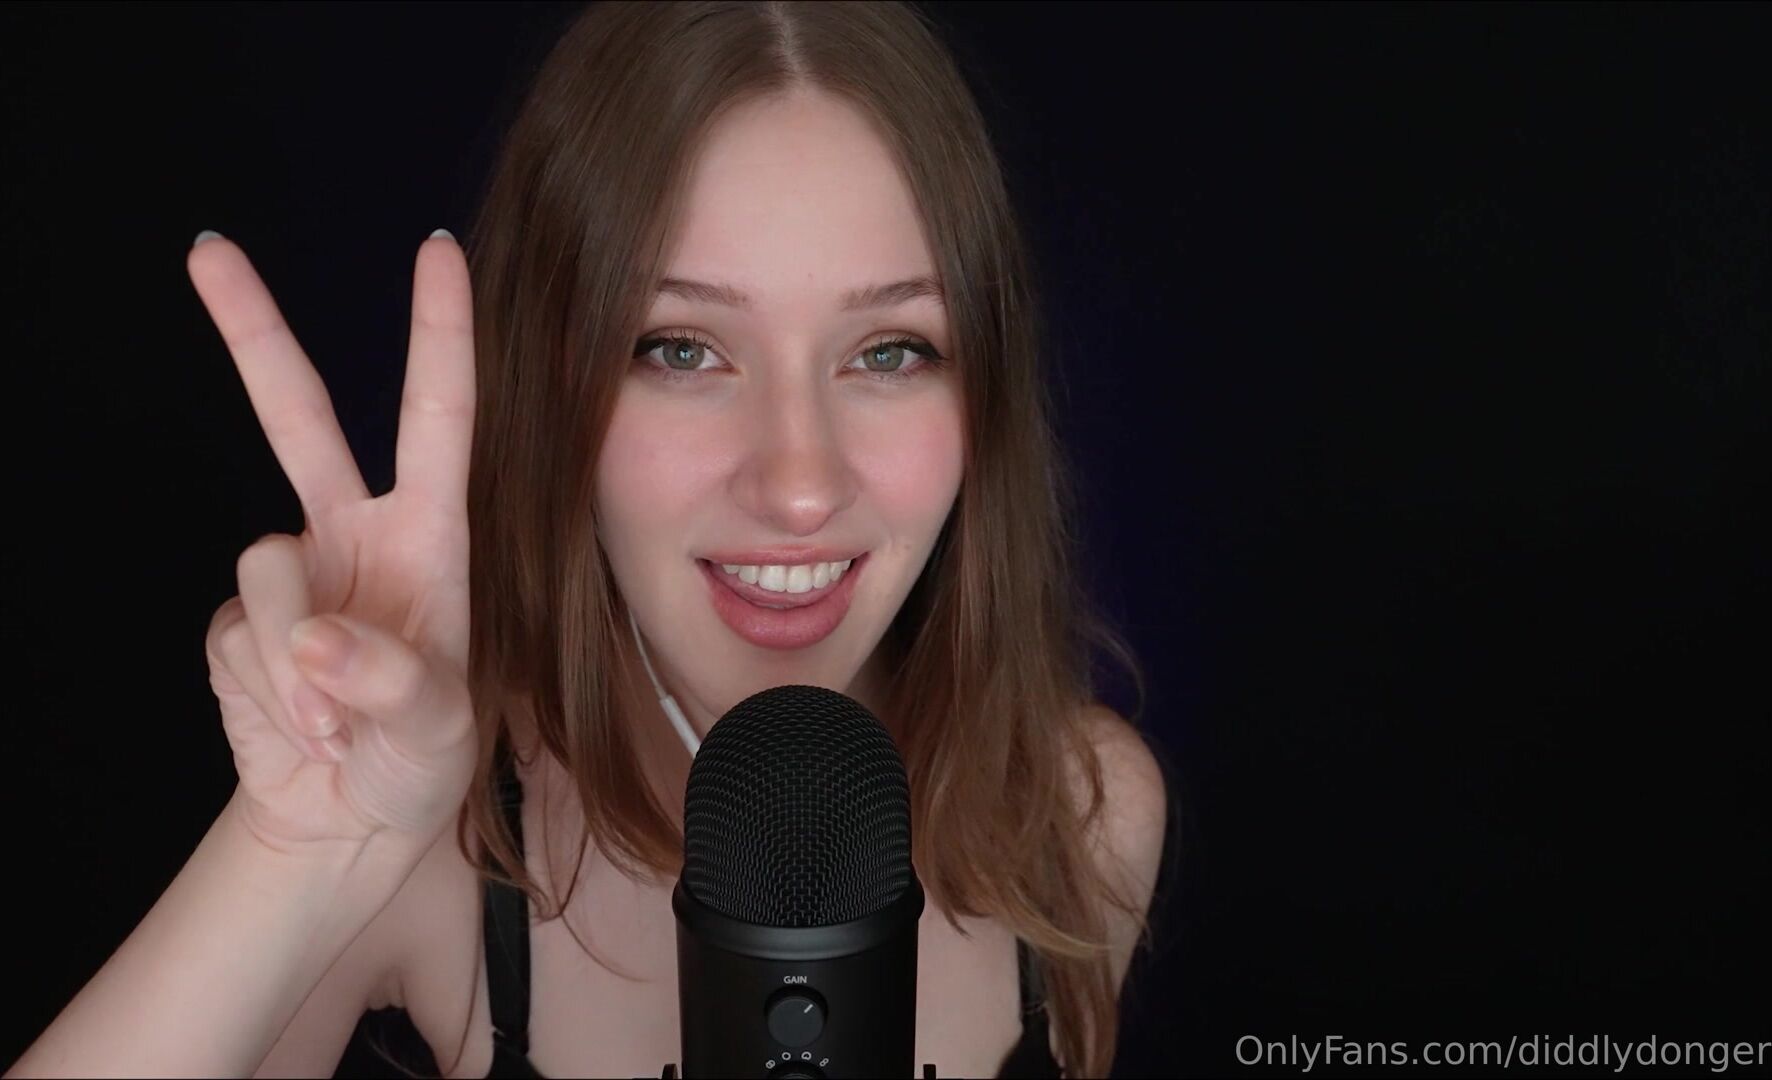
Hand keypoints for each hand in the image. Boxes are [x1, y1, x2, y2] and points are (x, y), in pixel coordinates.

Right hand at [189, 231, 478, 855]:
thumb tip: (314, 636)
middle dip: (252, 333)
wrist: (350, 822)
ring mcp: (292, 576)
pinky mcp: (234, 623)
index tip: (438, 252)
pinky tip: (304, 730)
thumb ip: (393, 685)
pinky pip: (237, 637)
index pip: (438, 419)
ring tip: (339, 728)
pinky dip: (270, 695)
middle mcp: (355, 537)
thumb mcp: (442, 732)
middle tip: (209, 251)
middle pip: (297, 417)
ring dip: (298, 661)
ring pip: (265, 567)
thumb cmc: (422, 761)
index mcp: (429, 536)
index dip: (439, 335)